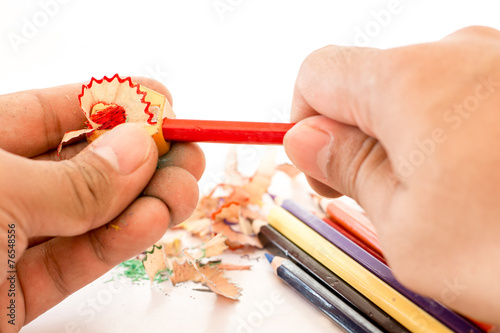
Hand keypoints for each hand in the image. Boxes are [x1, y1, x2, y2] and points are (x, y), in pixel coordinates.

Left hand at [0, 78, 204, 331]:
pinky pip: (78, 260)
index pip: (56, 112)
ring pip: (92, 215)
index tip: (164, 103)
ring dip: (144, 201)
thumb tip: (138, 148)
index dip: (114, 103)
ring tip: (185, 190)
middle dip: (143, 158)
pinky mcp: (19, 293)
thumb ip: (72, 179)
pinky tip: (152, 222)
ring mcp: (10, 242)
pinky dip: (120, 242)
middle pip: (85, 165)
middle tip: (189, 153)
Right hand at [284, 26, 499, 322]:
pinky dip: (456, 136)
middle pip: (371, 82)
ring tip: (447, 199)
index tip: (321, 162)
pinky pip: (469, 97)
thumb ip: (346, 169)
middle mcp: (460, 55)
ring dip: (412, 141)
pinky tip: (485, 182)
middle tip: (385, 196)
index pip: (318, 73)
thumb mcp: (405, 226)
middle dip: (361, 136)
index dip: (304, 119)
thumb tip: (307, 139)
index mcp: (409, 82)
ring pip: (421, 93)